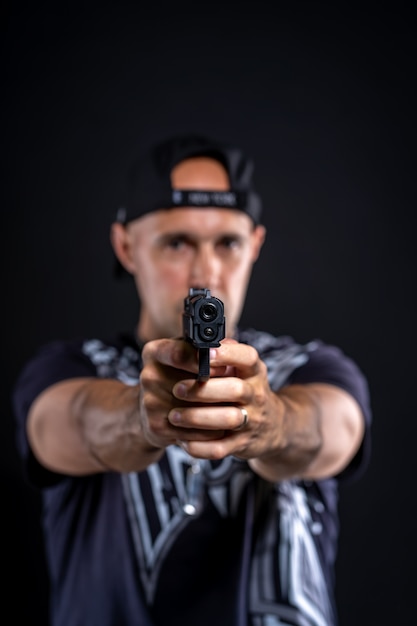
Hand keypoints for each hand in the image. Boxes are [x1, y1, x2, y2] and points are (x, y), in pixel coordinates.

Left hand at [140, 337, 283, 460]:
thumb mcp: (244, 369)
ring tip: (174, 415)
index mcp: (254, 372)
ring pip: (227, 419)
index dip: (227, 355)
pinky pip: (221, 448)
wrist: (273, 427)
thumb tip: (196, 340)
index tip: (205, 354)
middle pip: (235, 389)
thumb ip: (224, 354)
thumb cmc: (248, 391)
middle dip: (203, 390)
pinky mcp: (243, 444)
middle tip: (177, 389)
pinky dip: (199, 446)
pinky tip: (182, 440)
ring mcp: (252, 421)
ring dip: (197, 418)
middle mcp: (256, 394)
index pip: (248, 358)